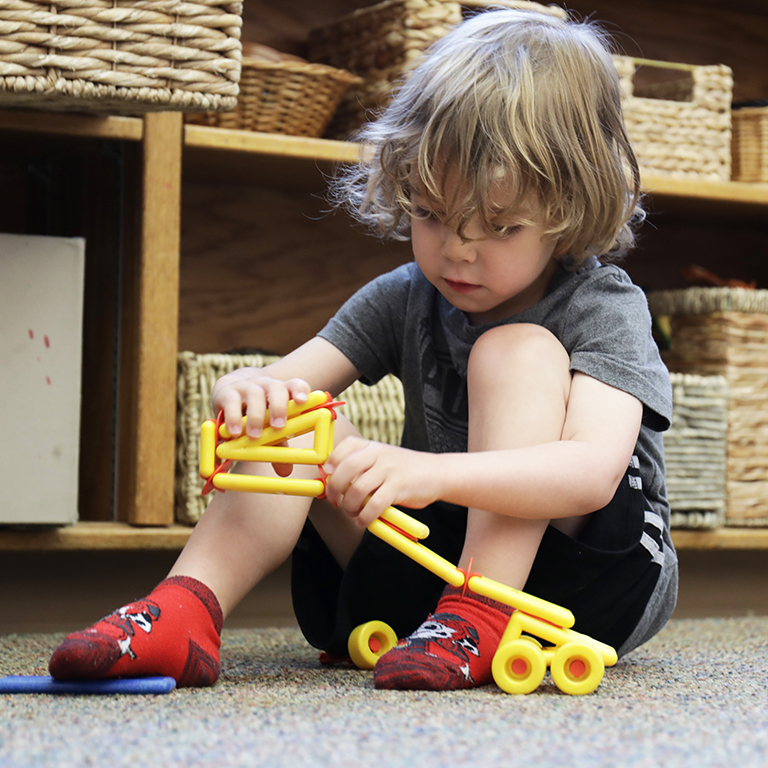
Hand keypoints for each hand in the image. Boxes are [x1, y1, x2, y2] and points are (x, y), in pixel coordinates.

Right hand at [211, 368, 310, 439]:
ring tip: (255, 435)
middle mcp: (267, 385)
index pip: (295, 385)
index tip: (303, 401)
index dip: (300, 391)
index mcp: (283, 391)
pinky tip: (235, 432)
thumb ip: (278, 443)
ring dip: (256, 415)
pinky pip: (231, 402)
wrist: (229, 391)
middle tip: (278, 427)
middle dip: (279, 407)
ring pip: (255, 394)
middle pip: (277, 388)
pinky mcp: (227, 392)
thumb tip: (286, 472)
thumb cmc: (256, 410)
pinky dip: (233, 417)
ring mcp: (247, 386)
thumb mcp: (269, 425)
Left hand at [324, 437, 442, 527]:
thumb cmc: (405, 469)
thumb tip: (334, 483)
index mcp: (372, 446)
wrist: (438, 473)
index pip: (343, 448)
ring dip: (349, 507)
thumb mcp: (383, 458)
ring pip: (356, 490)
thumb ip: (362, 465)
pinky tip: (364, 521)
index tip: (328, 477)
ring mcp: (388, 470)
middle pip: (344, 470)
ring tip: (353, 513)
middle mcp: (378, 454)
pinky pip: (373, 505)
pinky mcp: (398, 487)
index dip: (330, 464)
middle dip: (334, 489)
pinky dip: (364, 517)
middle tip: (336, 501)